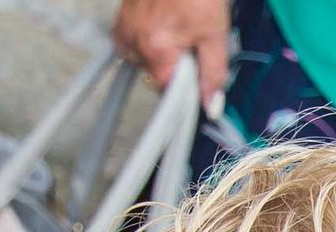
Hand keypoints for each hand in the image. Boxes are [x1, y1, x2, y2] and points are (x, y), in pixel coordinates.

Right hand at [112, 0, 229, 112]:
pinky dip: (147, 42)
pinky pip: (132, 46)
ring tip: (177, 28)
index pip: (165, 90)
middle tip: (190, 41)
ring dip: (161, 53)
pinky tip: (162, 26)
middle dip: (174, 66)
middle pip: (155, 75)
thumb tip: (209, 105)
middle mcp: (134, 40)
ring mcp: (124, 29)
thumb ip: (213, 73)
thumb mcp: (215, 34)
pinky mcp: (120, 21)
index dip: (183, 86)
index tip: (193, 76)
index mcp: (156, 47)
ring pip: (144, 61)